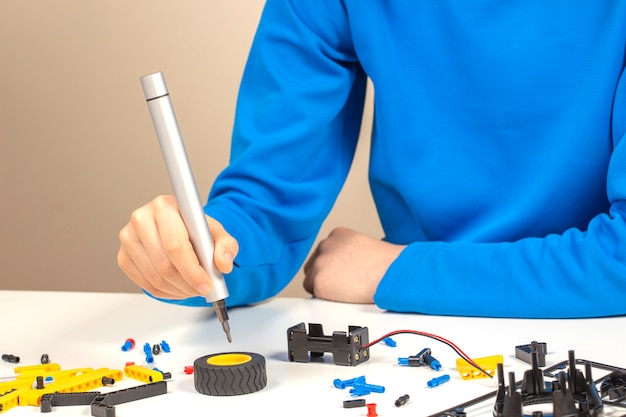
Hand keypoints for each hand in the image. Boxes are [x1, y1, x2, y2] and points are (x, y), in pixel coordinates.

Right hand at [117, 195, 238, 298]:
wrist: (179, 229)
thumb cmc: (196, 229)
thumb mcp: (217, 233)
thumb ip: (226, 246)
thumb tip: (223, 264)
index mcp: (165, 206)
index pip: (175, 245)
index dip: (192, 270)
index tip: (206, 284)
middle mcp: (141, 218)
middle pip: (164, 264)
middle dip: (187, 283)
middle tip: (202, 290)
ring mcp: (128, 238)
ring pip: (155, 277)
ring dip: (178, 290)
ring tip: (192, 288)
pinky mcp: (123, 256)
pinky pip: (144, 284)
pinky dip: (165, 292)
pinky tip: (178, 288)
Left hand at [303, 227, 404, 302]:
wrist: (391, 273)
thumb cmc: (388, 265)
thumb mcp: (365, 247)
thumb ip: (348, 253)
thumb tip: (344, 269)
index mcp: (338, 234)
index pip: (323, 253)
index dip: (333, 268)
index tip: (343, 274)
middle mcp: (325, 244)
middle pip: (314, 266)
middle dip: (326, 277)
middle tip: (345, 285)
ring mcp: (320, 262)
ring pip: (312, 280)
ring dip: (325, 287)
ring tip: (347, 291)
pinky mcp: (319, 281)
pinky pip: (314, 294)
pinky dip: (325, 298)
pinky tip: (342, 297)